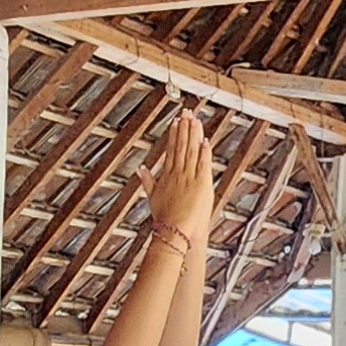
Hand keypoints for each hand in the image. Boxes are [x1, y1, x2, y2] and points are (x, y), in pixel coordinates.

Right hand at [146, 115, 213, 237]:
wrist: (174, 232)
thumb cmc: (165, 218)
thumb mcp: (153, 197)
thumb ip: (147, 181)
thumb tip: (140, 169)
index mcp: (167, 176)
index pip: (171, 150)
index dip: (174, 134)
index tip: (175, 122)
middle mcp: (178, 174)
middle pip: (181, 146)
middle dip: (184, 128)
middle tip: (186, 113)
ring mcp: (189, 178)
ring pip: (192, 151)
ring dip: (194, 134)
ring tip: (195, 120)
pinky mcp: (201, 184)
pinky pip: (203, 164)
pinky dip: (204, 151)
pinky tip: (205, 140)